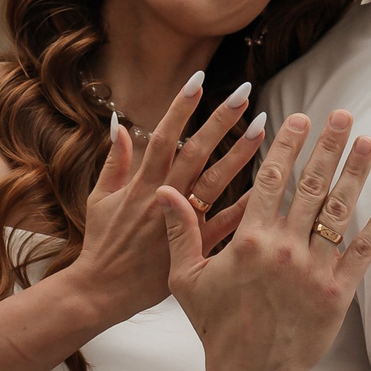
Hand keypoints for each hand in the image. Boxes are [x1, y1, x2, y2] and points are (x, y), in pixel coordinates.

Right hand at [71, 82, 264, 330]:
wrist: (102, 292)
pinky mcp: (196, 248)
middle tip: (244, 91)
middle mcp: (164, 198)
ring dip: (240, 153)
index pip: (164, 135)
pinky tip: (271, 185)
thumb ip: (113, 160)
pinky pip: (227, 223)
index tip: (199, 78)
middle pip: (196, 151)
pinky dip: (247, 204)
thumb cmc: (101, 244)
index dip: (181, 106)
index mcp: (141, 183)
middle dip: (220, 119)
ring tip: (263, 125)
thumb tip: (118, 123)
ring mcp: (182, 223)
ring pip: (216, 182)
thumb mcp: (99, 198)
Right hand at [160, 112, 370, 370]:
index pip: (271, 180)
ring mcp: (314, 270)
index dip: (286, 146)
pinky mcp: (337, 293)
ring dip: (355, 173)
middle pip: (311, 186)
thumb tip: (165, 190)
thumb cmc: (216, 325)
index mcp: (249, 240)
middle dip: (328, 146)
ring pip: (338, 212)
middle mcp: (284, 249)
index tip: (299, 118)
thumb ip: (179, 231)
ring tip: (368, 142)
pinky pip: (363, 252)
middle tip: (343, 115)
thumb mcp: (186, 278)